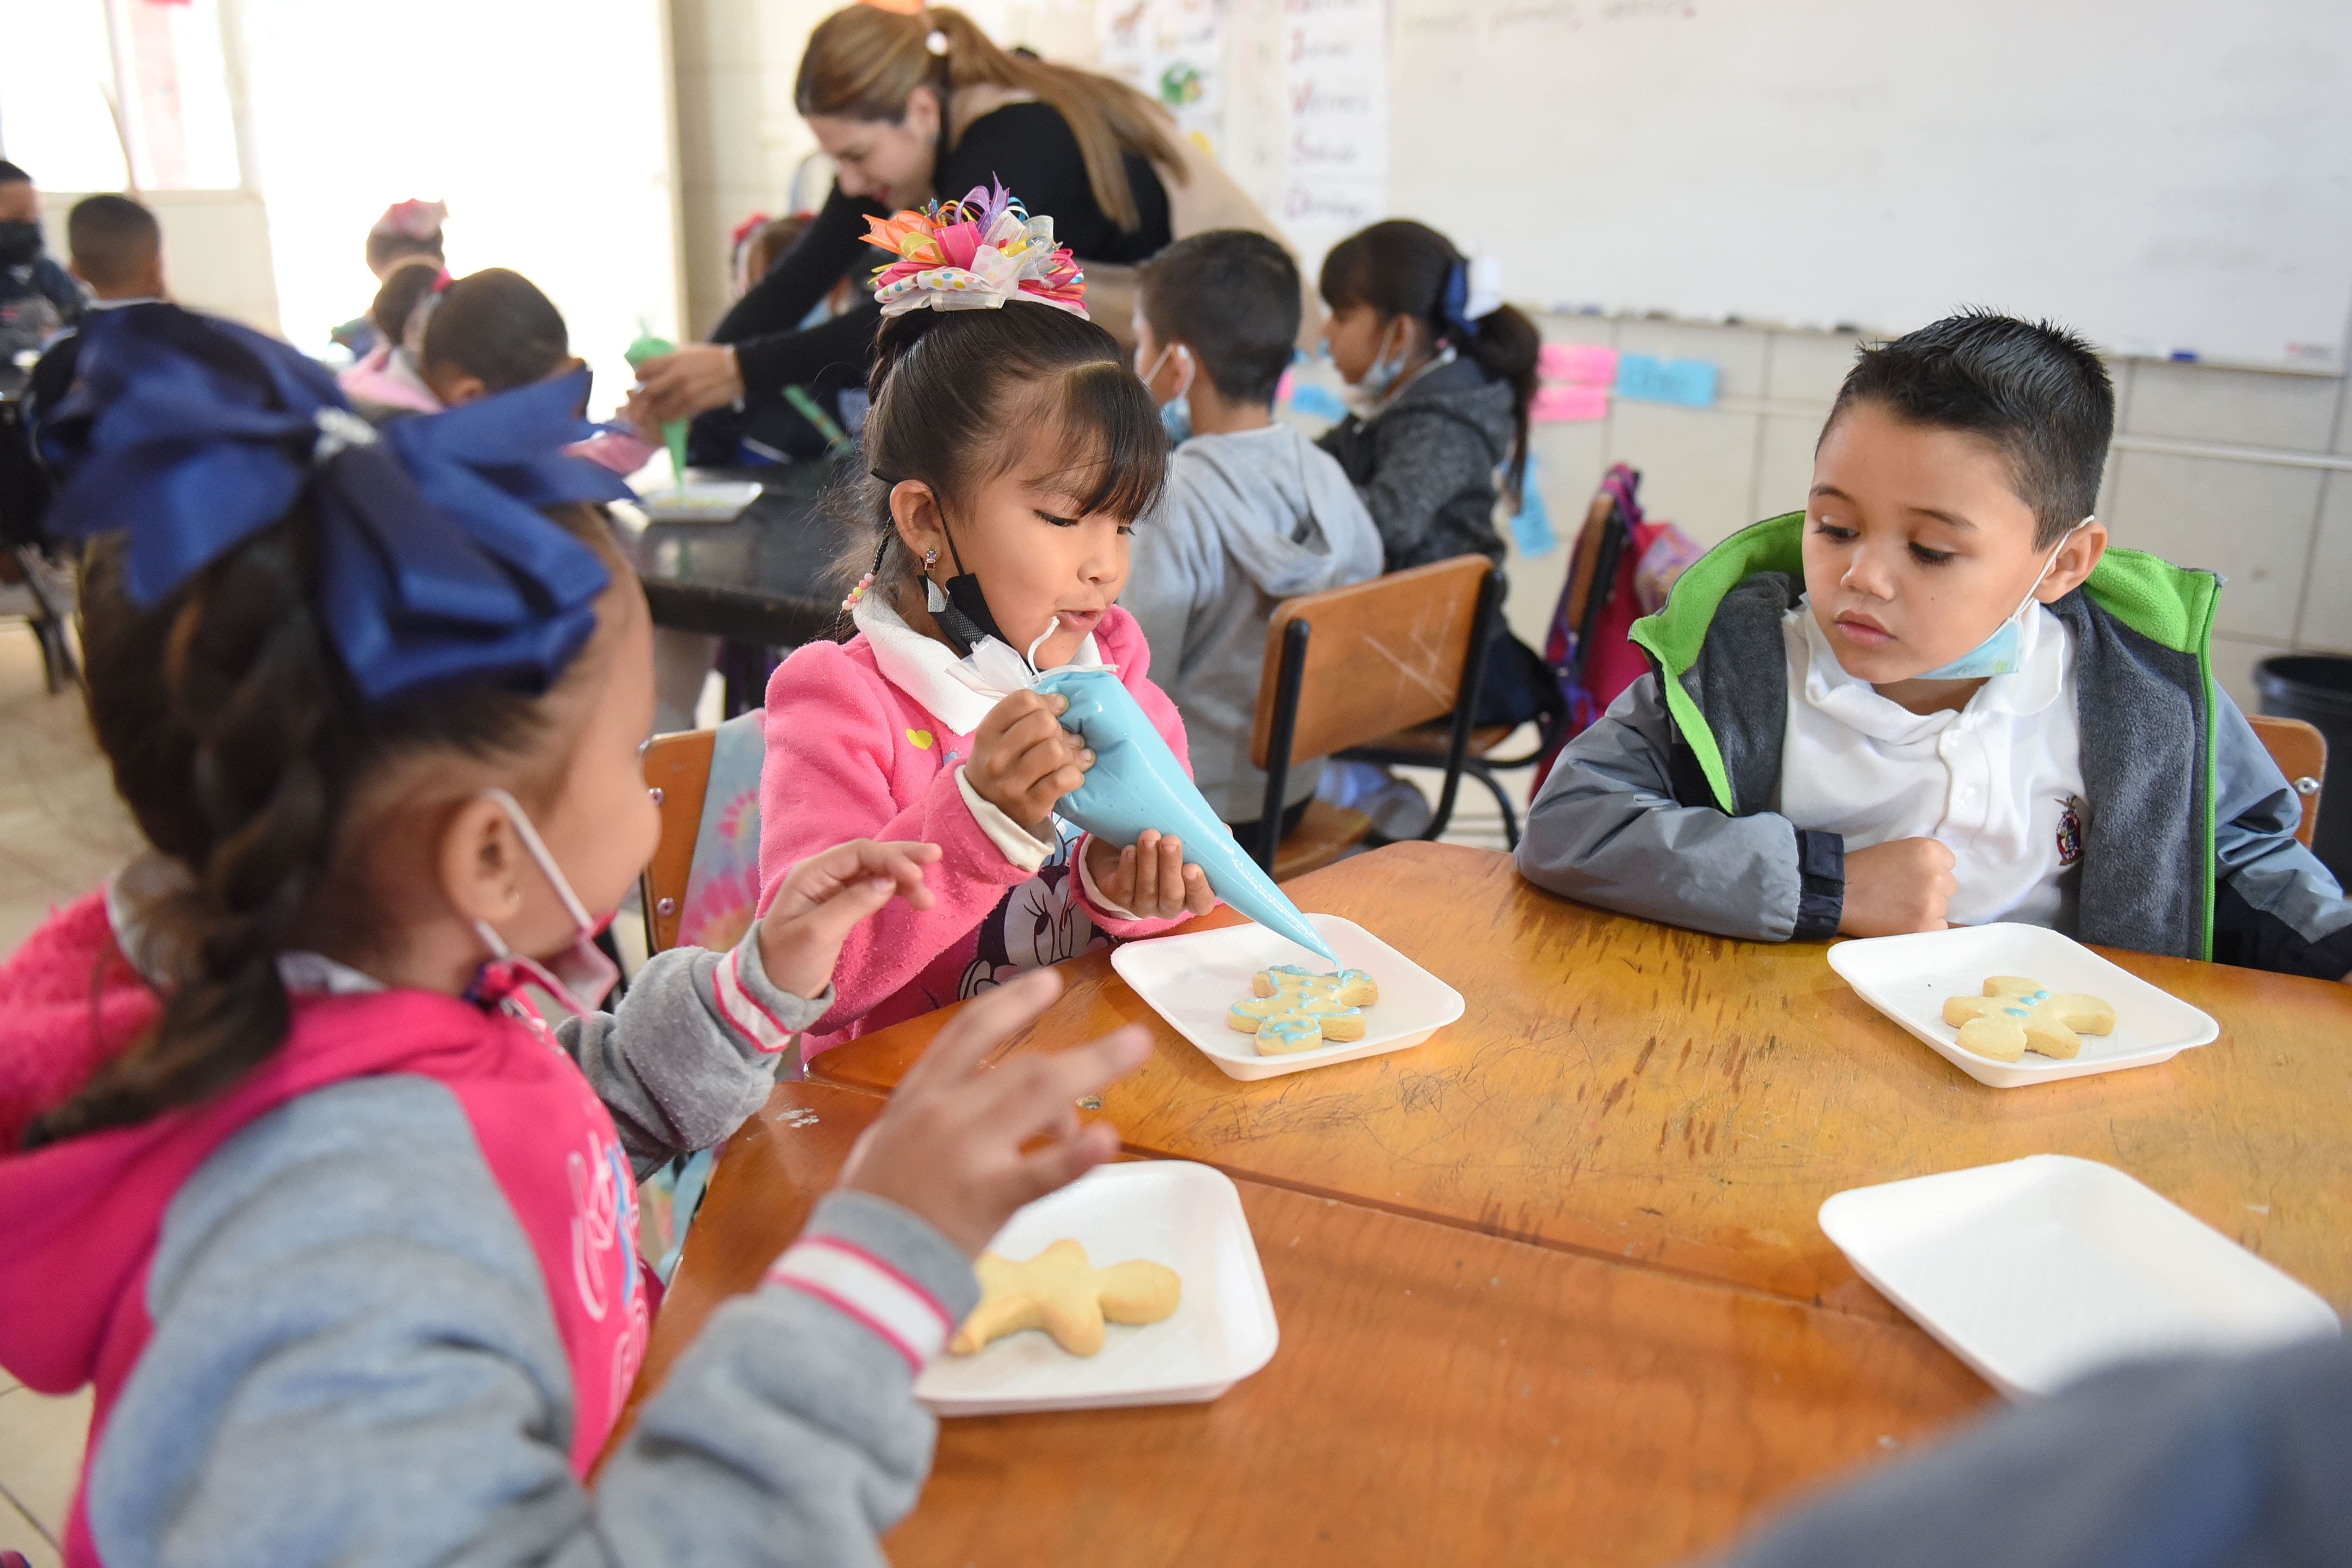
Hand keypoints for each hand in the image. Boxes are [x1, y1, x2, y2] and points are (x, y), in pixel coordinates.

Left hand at [624, 344, 743, 424]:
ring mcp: (684, 390)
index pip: (644, 369)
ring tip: (658, 411)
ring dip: (656, 411)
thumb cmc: (712, 358)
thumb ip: (671, 358)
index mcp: (673, 359)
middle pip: (646, 391)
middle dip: (640, 400)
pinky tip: (672, 415)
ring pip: (658, 407)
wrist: (736, 368)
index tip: (640, 381)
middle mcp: (675, 374)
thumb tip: (654, 365)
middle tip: (642, 403)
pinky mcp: (694, 403)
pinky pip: (673, 415)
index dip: (639, 376)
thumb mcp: (689, 352)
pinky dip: (670, 417)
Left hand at [756, 839, 941, 998]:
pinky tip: (912, 896)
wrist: (770, 993)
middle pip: (869, 856)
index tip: (918, 877)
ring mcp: (833, 890)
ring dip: (903, 879)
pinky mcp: (843, 906)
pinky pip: (874, 888)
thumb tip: (888, 882)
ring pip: (875, 872)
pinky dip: (895, 890)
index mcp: (811, 874)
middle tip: (936, 856)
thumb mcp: (818, 934)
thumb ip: (852, 904)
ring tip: (928, 897)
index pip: (858, 853)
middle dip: (903, 858)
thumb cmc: (788, 963)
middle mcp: (823, 875)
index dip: (891, 859)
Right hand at [838, 969, 1150, 1255]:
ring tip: (1135, 1054)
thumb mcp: (883, 1144)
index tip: (1049, 982)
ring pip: (1038, 1096)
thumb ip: (921, 1118)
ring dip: (1093, 1069)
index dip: (1011, 1004)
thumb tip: (951, 1100)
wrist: (854, 1266)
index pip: (968, 1033)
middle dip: (1083, 1052)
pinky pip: (1036, 1175)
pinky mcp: (983, 1198)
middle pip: (1023, 1066)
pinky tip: (1105, 1140)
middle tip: (1135, 1040)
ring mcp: (965, 1152)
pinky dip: (1073, 1159)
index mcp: (918, 1097)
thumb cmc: (870, 1209)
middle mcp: (944, 1112)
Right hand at [966, 689, 1090, 836]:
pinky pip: (1064, 779)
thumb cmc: (1000, 764)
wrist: (987, 810)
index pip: (1023, 700)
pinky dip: (1074, 774)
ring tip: (1065, 760)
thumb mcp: (1000, 735)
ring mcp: (1011, 784)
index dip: (1045, 702)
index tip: (1053, 712)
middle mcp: (996, 757)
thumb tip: (1063, 703)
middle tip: (1057, 740)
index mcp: (987, 733)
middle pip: (1043, 722)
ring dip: (1068, 754)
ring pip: (1056, 750)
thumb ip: (1026, 715)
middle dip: (1057, 729)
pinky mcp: (1031, 805)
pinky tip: (1072, 775)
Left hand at [1086, 829, 1213, 918]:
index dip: (1198, 888)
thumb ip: (1205, 839)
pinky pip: (1125, 887)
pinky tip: (1129, 850)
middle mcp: (1168, 906)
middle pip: (1172, 896)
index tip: (1193, 867)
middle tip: (1170, 841)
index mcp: (1191, 895)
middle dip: (1171, 868)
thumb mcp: (1186, 842)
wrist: (1121, 848)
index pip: (1202, 902)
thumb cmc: (1162, 848)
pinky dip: (1128, 867)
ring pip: (1148, 890)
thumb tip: (1223, 830)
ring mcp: (1143, 905)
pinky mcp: (1120, 898)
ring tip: (1149, 836)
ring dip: (1149, 861)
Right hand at [1838, 837, 1956, 936]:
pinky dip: (1923, 928)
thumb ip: (1919, 860)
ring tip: (1900, 910)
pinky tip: (1903, 923)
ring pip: (1943, 908)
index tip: (1914, 877)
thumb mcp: (1895, 850)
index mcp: (1928, 851)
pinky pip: (1938, 928)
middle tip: (1905, 895)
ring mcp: (1932, 902)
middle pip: (1948, 886)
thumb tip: (1935, 873)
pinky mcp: (1925, 926)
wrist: (1837, 894)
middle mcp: (1936, 875)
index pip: (1948, 863)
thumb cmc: (1861, 870)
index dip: (1930, 871)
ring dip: (1926, 910)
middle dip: (1931, 890)